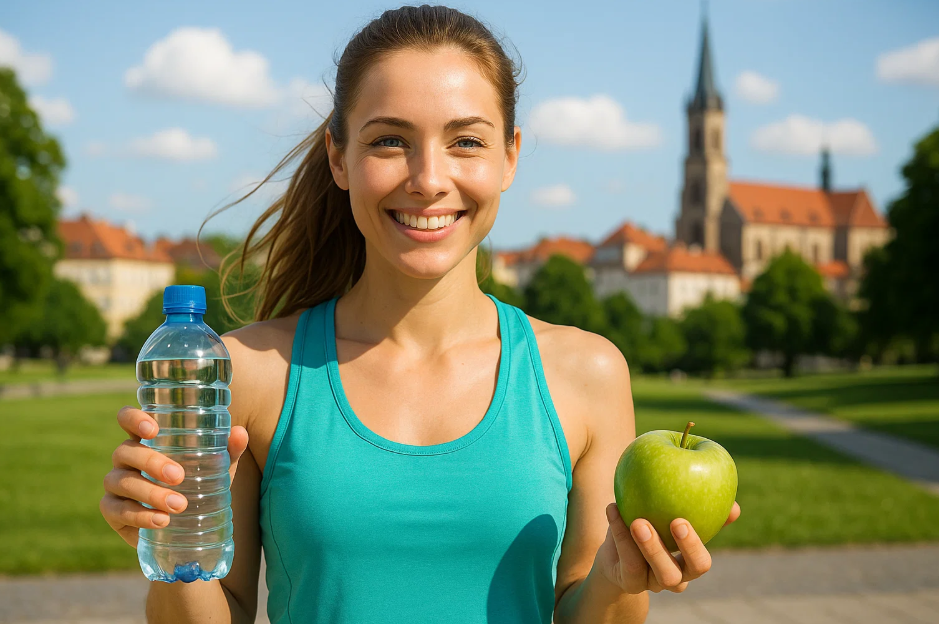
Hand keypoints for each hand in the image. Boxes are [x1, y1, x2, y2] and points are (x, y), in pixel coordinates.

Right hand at [99, 405, 249, 547]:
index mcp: (146, 440)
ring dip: (150, 493)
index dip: (134, 419)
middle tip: (179, 476)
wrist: (186, 527)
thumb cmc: (197, 485)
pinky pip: (116, 511)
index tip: (153, 429)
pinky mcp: (111, 511)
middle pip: (126, 451)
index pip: (127, 419)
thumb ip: (227, 450)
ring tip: (179, 505)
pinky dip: (140, 516)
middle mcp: (125, 458)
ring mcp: (115, 484)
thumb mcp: (215, 468)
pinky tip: (161, 521)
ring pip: (121, 481)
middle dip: (152, 463)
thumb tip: (240, 432)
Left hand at [595, 502, 740, 593]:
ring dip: (649, 545)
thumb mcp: (670, 519)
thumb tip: (735, 506)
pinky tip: (613, 508)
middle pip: (683, 573)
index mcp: (687, 564)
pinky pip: (627, 560)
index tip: (688, 519)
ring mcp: (649, 582)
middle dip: (685, 548)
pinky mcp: (628, 581)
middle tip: (678, 521)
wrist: (614, 557)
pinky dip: (620, 532)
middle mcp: (673, 577)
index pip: (701, 562)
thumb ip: (697, 511)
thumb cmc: (649, 529)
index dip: (697, 544)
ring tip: (639, 521)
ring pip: (654, 571)